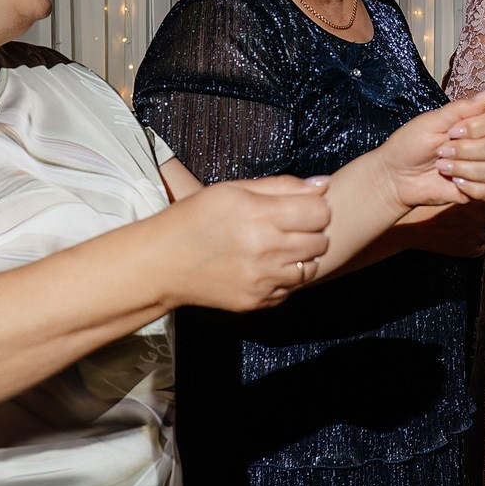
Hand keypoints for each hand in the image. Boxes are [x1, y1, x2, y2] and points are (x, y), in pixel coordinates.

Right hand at [174, 176, 331, 310]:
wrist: (160, 264)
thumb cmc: (195, 218)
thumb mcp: (233, 190)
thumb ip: (281, 186)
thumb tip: (324, 184)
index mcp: (259, 215)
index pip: (320, 212)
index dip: (315, 207)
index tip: (301, 208)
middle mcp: (265, 249)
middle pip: (320, 240)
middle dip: (312, 231)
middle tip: (292, 227)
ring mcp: (262, 279)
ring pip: (310, 267)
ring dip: (303, 256)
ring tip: (281, 247)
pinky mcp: (257, 301)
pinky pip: (291, 289)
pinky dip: (286, 278)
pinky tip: (267, 266)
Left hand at [377, 93, 484, 208]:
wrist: (395, 176)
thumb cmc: (410, 145)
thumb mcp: (432, 122)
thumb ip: (461, 109)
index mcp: (473, 126)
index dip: (477, 127)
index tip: (451, 131)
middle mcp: (481, 146)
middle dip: (466, 150)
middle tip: (441, 151)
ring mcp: (480, 169)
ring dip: (463, 169)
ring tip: (441, 167)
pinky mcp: (477, 190)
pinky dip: (470, 187)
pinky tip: (454, 183)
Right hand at [411, 195, 484, 255]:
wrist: (412, 223)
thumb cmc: (432, 201)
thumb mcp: (456, 187)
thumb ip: (477, 189)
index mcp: (478, 199)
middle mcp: (480, 217)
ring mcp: (474, 234)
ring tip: (471, 222)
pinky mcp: (468, 249)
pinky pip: (482, 246)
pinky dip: (477, 241)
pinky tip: (463, 234)